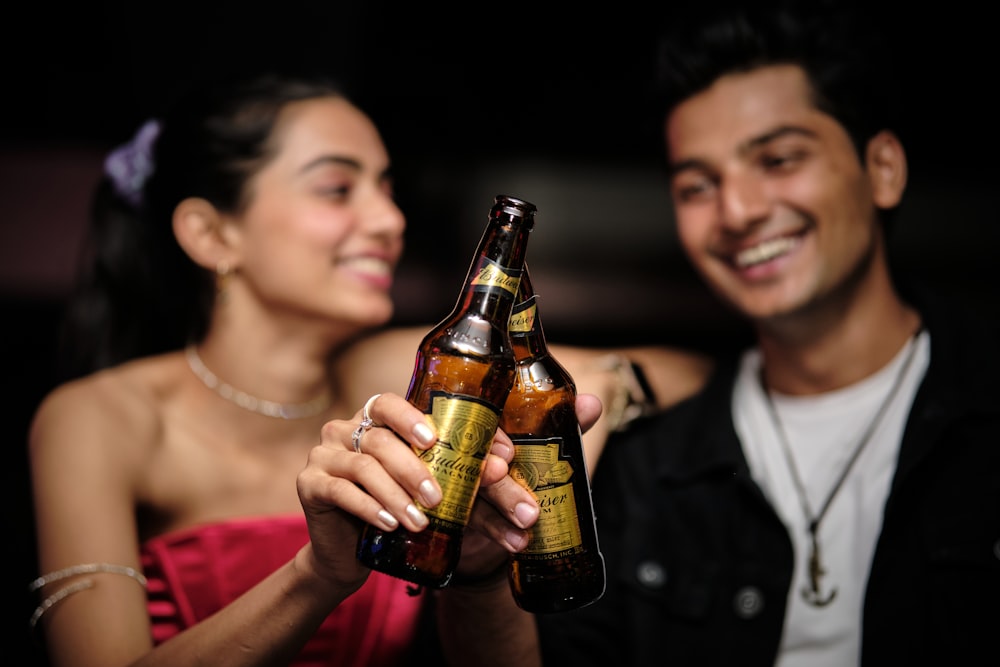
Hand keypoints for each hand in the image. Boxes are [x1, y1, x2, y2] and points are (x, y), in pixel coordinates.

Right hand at [295, 392, 602, 586]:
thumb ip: (523, 449)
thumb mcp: (471, 483)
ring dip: (398, 491)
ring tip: (424, 520)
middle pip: (384, 428)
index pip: (409, 402)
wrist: (364, 555)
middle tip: (445, 498)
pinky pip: (340, 487)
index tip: (478, 456)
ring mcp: (331, 450)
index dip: (437, 423)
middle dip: (419, 464)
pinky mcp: (312, 483)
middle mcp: (359, 424)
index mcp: (394, 416)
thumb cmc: (423, 510)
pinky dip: (370, 507)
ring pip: (364, 458)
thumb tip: (593, 406)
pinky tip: (393, 525)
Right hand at [455, 392, 602, 578]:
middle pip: (468, 461)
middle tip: (513, 488)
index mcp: (478, 421)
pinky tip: (516, 541)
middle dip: (493, 479)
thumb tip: (591, 405)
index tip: (509, 454)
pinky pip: (471, 522)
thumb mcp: (541, 438)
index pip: (474, 421)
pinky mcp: (454, 511)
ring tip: (527, 522)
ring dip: (497, 511)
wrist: (498, 500)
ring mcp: (452, 480)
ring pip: (467, 495)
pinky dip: (497, 531)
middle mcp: (458, 448)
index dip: (490, 438)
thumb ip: (563, 422)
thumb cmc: (518, 457)